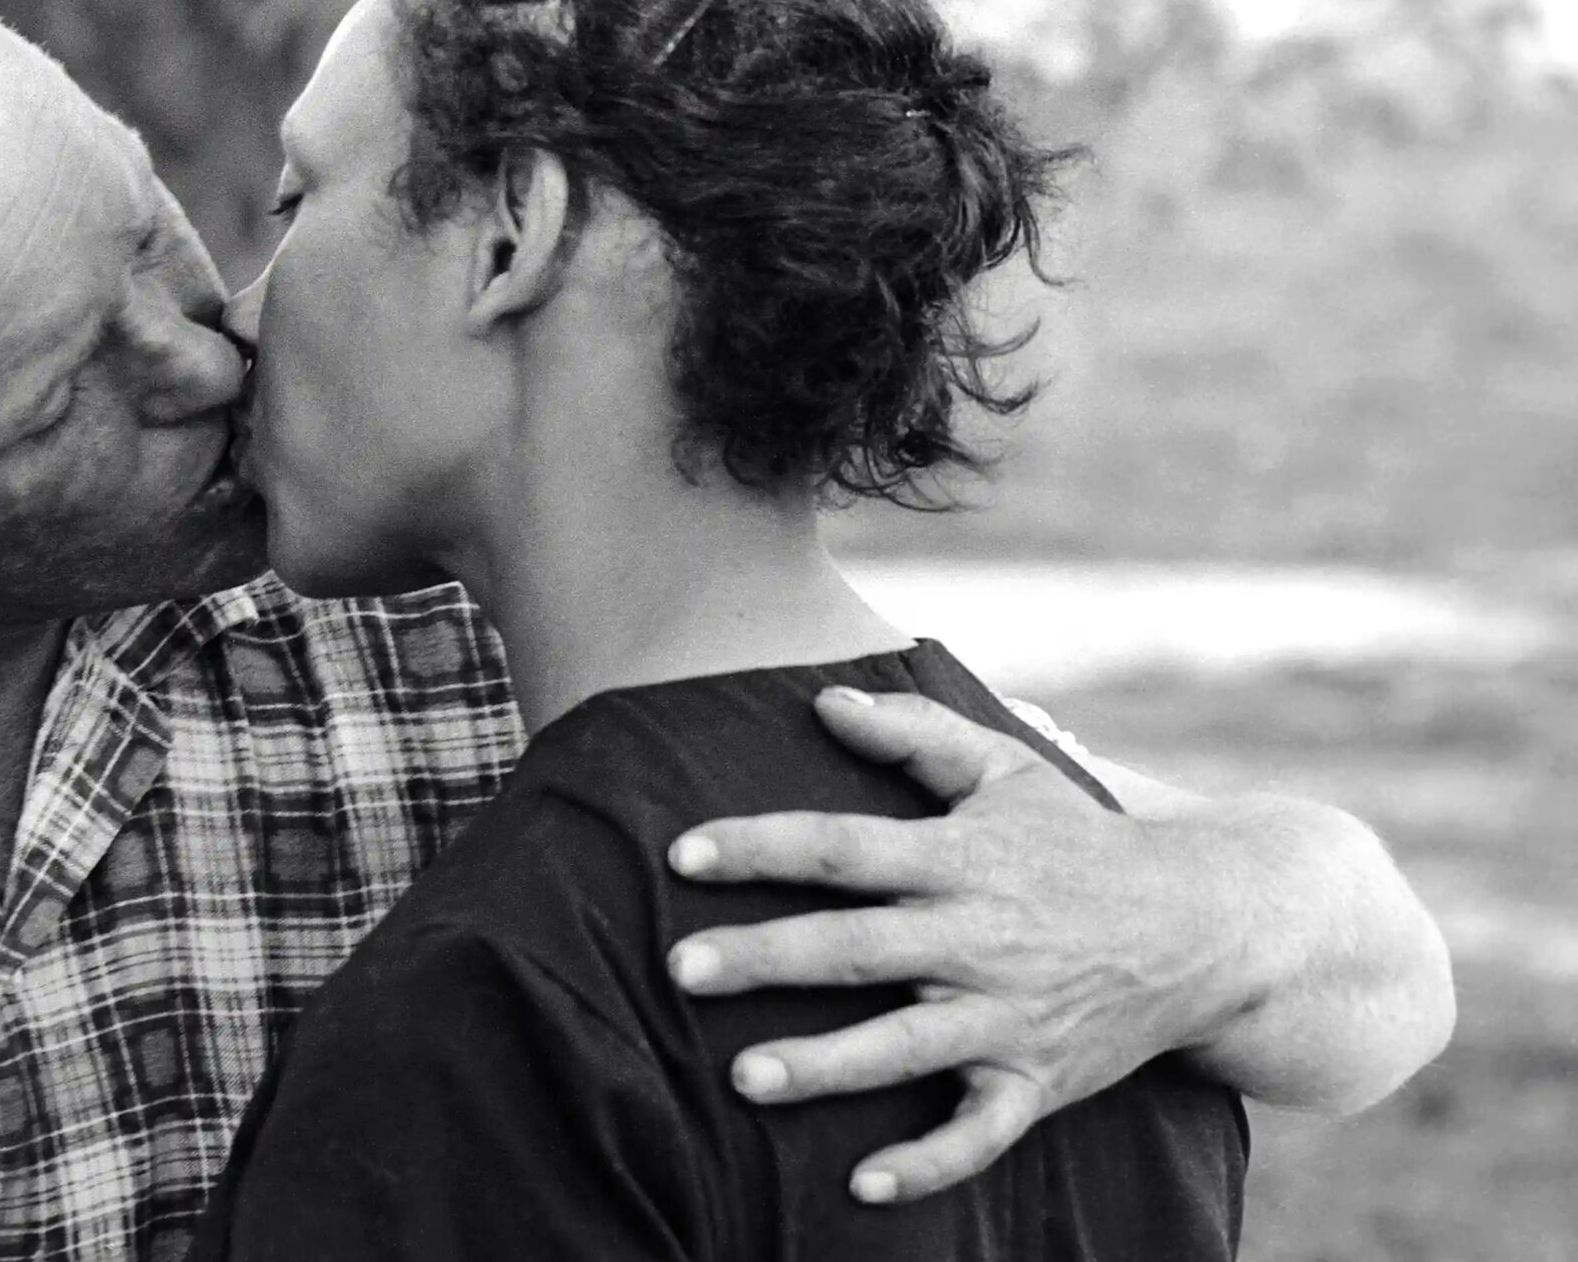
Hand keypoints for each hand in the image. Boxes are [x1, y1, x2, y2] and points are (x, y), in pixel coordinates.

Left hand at [663, 688, 1240, 1204]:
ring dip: (826, 1065)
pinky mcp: (1037, 1082)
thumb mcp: (1007, 768)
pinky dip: (928, 1163)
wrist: (1207, 926)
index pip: (844, 848)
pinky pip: (980, 1134)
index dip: (761, 847)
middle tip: (680, 968)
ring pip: (906, 1047)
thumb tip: (822, 699)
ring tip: (742, 1077)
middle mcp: (979, 939)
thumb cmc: (1082, 841)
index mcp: (960, 860)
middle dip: (767, 958)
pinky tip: (863, 1187)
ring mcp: (1009, 1017)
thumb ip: (913, 735)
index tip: (681, 854)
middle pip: (858, 947)